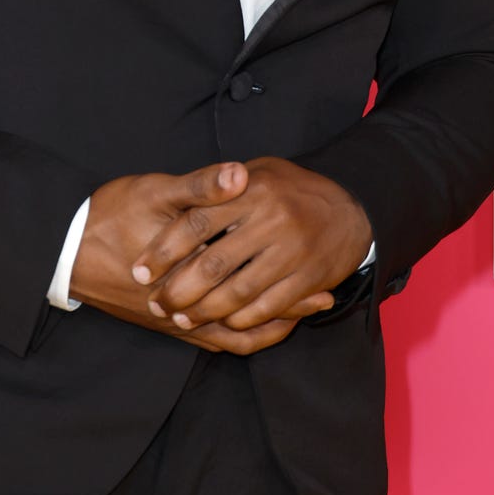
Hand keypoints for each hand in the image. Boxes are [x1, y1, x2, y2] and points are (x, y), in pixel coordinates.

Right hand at [69, 162, 305, 353]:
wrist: (62, 250)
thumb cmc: (109, 215)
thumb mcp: (156, 191)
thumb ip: (202, 186)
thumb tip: (241, 175)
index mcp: (191, 270)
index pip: (253, 284)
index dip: (292, 284)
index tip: (323, 279)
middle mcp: (185, 305)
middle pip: (249, 315)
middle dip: (288, 308)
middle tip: (322, 300)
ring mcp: (174, 319)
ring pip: (231, 334)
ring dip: (266, 324)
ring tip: (297, 316)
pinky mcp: (163, 322)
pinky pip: (211, 340)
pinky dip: (238, 333)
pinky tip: (250, 322)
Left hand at [131, 157, 371, 336]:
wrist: (353, 210)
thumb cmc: (292, 189)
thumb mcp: (258, 172)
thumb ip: (220, 185)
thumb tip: (179, 199)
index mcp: (252, 188)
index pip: (197, 221)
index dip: (164, 249)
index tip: (140, 269)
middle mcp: (271, 219)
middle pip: (213, 262)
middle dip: (178, 288)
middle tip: (154, 302)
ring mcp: (292, 251)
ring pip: (237, 291)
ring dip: (204, 310)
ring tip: (180, 318)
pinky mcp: (308, 278)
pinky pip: (266, 306)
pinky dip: (239, 318)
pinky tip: (219, 322)